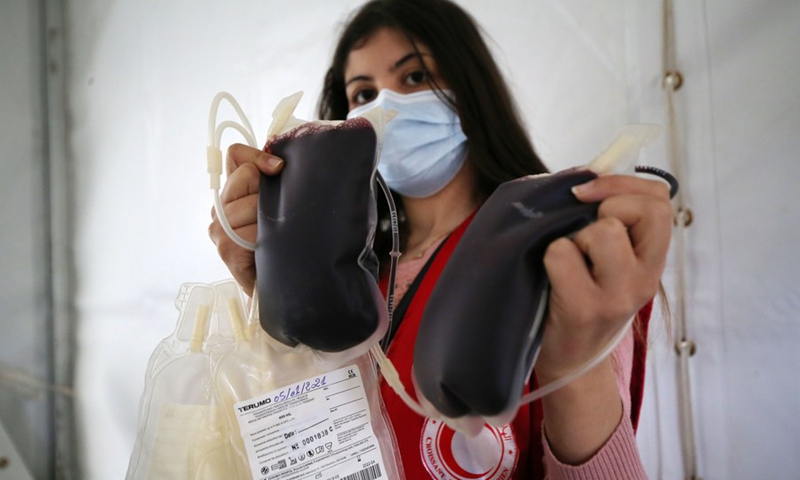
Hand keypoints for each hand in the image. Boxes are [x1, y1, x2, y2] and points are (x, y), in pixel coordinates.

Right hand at [208, 143, 283, 295]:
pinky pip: (250, 231)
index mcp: (233, 192)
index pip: (236, 155)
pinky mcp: (227, 251)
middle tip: (280, 219)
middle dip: (271, 195)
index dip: (258, 158)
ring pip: (251, 203)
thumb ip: (276, 180)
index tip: (279, 170)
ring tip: (278, 238)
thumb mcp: (283, 204)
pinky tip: (269, 250)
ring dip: (272, 220)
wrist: (287, 283)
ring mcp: (220, 230)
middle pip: (246, 176)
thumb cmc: (287, 243)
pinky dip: (266, 239)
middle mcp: (221, 208)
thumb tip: (279, 164)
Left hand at [536, 174, 671, 380]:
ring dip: (576, 235)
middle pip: (642, 210)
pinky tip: (550, 278)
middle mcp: (644, 278)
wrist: (566, 362)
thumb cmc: (578, 298)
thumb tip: (586, 172)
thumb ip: (607, 218)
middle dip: (604, 206)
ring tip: (569, 260)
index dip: (624, 184)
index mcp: (652, 261)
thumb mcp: (607, 261)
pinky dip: (549, 256)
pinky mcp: (584, 308)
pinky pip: (562, 253)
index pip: (662, 200)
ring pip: (604, 229)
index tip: (589, 191)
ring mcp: (618, 296)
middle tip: (582, 231)